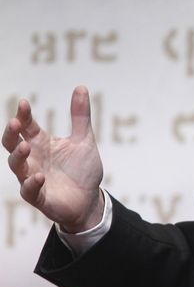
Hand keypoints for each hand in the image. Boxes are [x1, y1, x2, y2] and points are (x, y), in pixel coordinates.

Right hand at [2, 86, 103, 232]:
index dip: (23, 114)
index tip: (24, 103)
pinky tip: (39, 176)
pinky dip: (32, 183)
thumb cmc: (82, 169)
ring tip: (25, 147)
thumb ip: (80, 116)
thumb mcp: (84, 139)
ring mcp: (32, 177)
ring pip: (16, 165)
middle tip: (15, 123)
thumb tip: (80, 87)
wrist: (90, 199)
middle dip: (11, 134)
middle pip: (11, 143)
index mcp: (41, 142)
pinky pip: (29, 190)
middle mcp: (32, 158)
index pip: (26, 125)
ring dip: (18, 156)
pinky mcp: (38, 196)